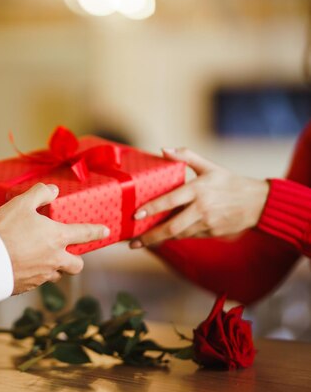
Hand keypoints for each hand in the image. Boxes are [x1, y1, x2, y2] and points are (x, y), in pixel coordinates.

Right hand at [0, 183, 109, 294]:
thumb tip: (53, 189)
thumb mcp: (21, 204)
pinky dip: (34, 275)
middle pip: (76, 265)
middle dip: (76, 260)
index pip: (84, 233)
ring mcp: (42, 275)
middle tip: (69, 254)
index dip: (96, 231)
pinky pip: (36, 282)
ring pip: (57, 275)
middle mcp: (54, 259)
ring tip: (41, 260)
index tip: (105, 231)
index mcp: (57, 237)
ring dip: (54, 268)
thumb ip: (39, 194)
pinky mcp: (27, 286)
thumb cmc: (4, 230)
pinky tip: (22, 267)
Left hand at [129, 148, 268, 248]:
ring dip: (159, 240)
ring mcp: (207, 223)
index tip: (135, 214)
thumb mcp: (209, 166)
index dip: (152, 209)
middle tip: (133, 242)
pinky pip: (188, 236)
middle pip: (172, 227)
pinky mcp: (211, 233)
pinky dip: (174, 237)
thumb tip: (164, 149)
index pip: (170, 200)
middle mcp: (201, 208)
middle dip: (150, 236)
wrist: (257, 203)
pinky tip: (161, 238)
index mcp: (198, 189)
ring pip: (178, 235)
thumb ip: (186, 156)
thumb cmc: (229, 182)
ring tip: (142, 242)